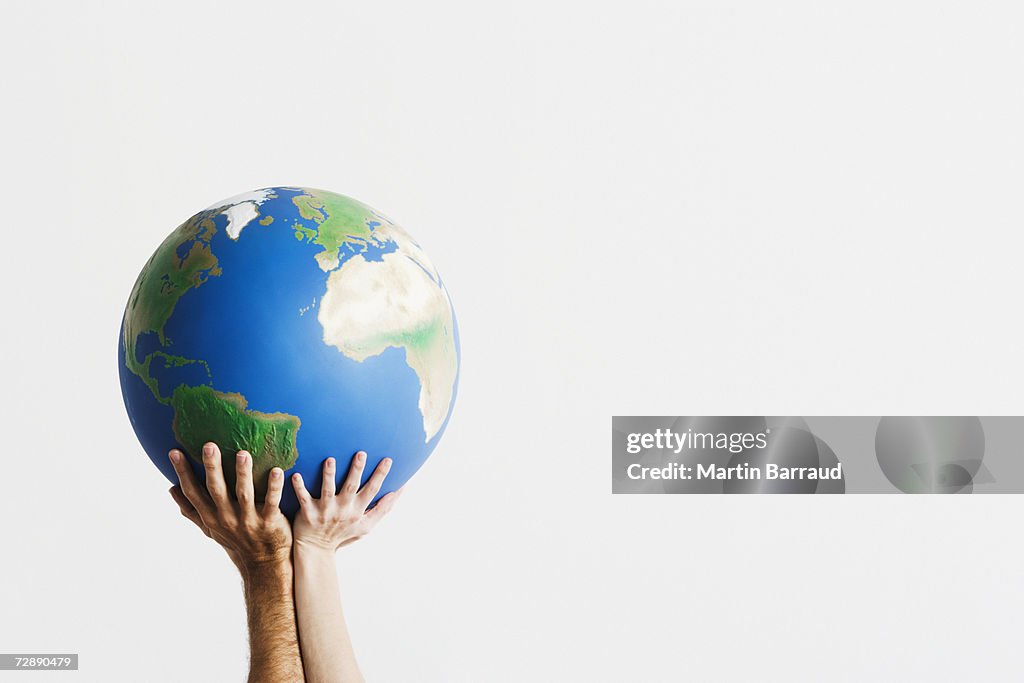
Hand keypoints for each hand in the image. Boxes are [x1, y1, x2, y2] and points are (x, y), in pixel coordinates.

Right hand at [168, 442, 291, 570]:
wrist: (263, 564)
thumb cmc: (236, 541)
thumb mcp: (210, 528)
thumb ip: (192, 510)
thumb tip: (171, 489)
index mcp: (211, 516)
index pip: (193, 493)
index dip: (183, 473)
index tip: (174, 452)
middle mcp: (226, 518)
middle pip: (216, 490)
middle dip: (212, 468)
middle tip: (209, 445)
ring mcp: (248, 520)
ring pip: (244, 494)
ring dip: (243, 474)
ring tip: (243, 453)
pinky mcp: (269, 522)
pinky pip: (272, 502)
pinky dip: (274, 487)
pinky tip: (276, 470)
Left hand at [291, 451, 401, 553]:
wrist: (316, 550)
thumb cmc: (343, 534)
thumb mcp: (366, 525)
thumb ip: (383, 508)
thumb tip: (401, 490)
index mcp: (357, 510)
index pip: (372, 490)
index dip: (380, 475)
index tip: (388, 460)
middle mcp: (342, 509)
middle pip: (351, 487)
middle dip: (356, 470)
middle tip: (361, 453)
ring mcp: (325, 511)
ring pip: (327, 490)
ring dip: (329, 475)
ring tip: (330, 460)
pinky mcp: (308, 513)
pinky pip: (303, 498)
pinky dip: (299, 487)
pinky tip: (296, 475)